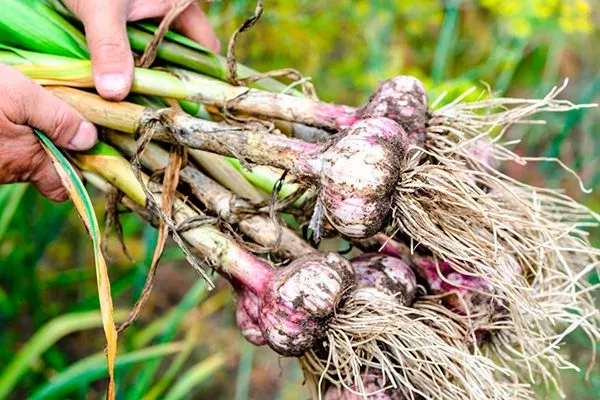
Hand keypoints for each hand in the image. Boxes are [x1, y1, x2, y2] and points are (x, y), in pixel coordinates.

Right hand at [0, 64, 96, 200]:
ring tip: (35, 111)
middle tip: (67, 119)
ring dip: (32, 140)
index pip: (63, 188)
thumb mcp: (20, 95)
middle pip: (43, 171)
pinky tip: (7, 114)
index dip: (79, 173)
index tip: (89, 150)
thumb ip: (57, 119)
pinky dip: (9, 135)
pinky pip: (1, 151)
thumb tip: (89, 139)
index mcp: (26, 162)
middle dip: (57, 150)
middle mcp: (6, 171)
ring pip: (20, 160)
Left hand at [63, 0, 219, 100]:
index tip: (194, 104)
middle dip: (168, 82)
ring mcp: (144, 18)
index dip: (203, 75)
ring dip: (142, 77)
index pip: (205, 47)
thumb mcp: (103, 8)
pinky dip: (123, 67)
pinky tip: (113, 85)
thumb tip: (115, 94)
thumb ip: (109, 48)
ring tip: (136, 105)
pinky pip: (129, 51)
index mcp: (179, 4)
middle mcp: (166, 12)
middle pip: (179, 56)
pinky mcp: (121, 23)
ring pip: (152, 55)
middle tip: (160, 111)